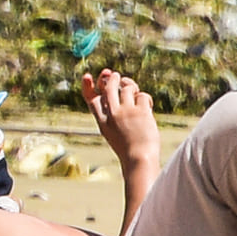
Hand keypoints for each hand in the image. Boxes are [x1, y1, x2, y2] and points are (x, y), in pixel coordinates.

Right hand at [77, 64, 159, 179]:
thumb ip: (112, 114)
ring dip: (132, 86)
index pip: (91, 99)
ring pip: (127, 88)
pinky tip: (148, 106)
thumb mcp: (113, 132)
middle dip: (112, 78)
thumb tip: (119, 91)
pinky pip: (142, 95)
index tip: (87, 76)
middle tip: (116, 75)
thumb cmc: (128, 148)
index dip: (88, 86)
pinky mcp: (141, 111)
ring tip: (136, 92)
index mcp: (102, 122)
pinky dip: (146, 99)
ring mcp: (126, 112)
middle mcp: (112, 114)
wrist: (139, 159)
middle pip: (109, 87)